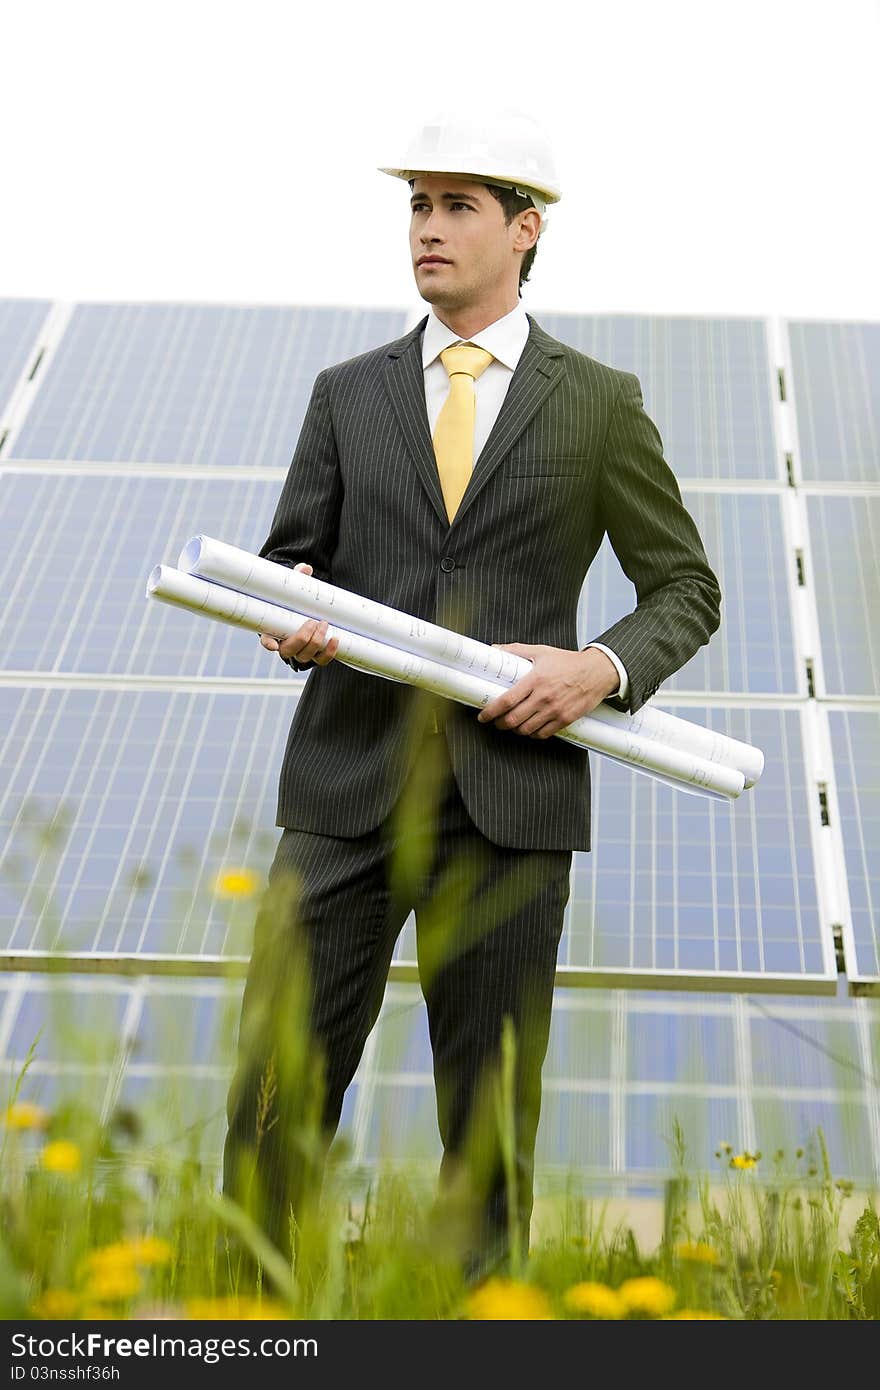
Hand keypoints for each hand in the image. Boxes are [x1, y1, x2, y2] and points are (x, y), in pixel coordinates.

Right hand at [259, 563, 340, 666]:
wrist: (306, 611)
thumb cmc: (295, 600)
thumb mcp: (295, 588)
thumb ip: (298, 578)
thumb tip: (305, 568)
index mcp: (273, 630)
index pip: (266, 640)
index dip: (268, 644)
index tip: (273, 644)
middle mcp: (285, 645)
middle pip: (288, 651)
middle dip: (302, 638)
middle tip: (312, 621)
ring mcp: (300, 652)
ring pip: (304, 657)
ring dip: (315, 643)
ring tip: (324, 624)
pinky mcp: (315, 655)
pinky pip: (321, 660)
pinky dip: (329, 653)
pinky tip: (336, 639)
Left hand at [476, 643, 619, 738]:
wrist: (596, 672)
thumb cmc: (568, 662)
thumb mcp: (541, 651)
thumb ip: (516, 651)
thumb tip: (495, 649)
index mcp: (535, 680)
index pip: (507, 700)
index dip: (491, 711)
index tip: (483, 716)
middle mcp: (544, 697)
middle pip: (513, 719)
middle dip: (500, 724)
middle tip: (496, 721)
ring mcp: (555, 710)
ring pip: (526, 729)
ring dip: (515, 730)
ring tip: (512, 724)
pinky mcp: (565, 719)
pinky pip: (543, 734)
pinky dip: (532, 734)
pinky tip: (530, 728)